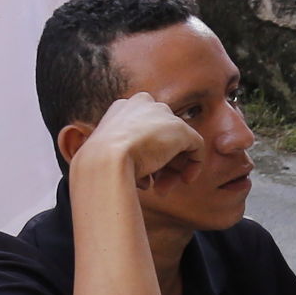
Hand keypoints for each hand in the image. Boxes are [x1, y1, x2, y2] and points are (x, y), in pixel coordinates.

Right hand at [77, 90, 206, 190]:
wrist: (105, 160)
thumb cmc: (99, 164)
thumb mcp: (107, 155)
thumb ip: (125, 154)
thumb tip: (142, 169)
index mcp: (122, 108)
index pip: (141, 131)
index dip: (143, 155)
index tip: (142, 177)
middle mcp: (143, 104)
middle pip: (160, 136)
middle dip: (159, 165)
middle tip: (156, 187)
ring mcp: (162, 115)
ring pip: (175, 143)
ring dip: (171, 170)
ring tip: (161, 190)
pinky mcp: (179, 128)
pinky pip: (195, 145)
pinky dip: (194, 164)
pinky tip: (185, 180)